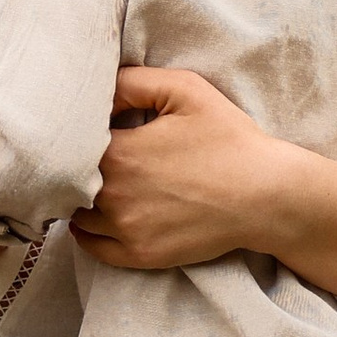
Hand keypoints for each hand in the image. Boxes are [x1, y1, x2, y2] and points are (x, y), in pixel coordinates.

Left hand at [70, 64, 276, 269]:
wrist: (266, 195)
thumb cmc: (229, 139)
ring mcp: (126, 229)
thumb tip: (98, 88)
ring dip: (80, 198)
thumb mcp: (185, 90)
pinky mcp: (141, 255)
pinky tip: (93, 217)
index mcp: (119, 153)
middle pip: (70, 180)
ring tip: (92, 184)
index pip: (71, 141)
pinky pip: (94, 248)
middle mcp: (113, 195)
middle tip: (88, 155)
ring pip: (78, 214)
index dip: (77, 132)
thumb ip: (131, 81)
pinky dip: (87, 232)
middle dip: (74, 165)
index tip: (93, 127)